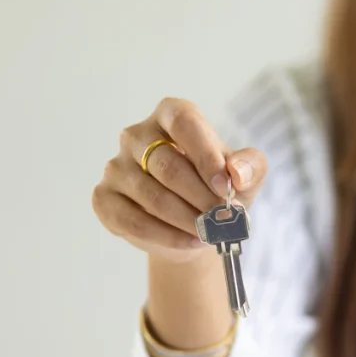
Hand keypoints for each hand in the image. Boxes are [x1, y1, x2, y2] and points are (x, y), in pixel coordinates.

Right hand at [91, 98, 267, 263]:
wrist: (195, 227)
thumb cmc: (217, 190)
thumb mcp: (245, 177)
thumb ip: (250, 167)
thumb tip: (237, 172)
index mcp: (171, 116)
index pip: (184, 122)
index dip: (206, 155)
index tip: (224, 186)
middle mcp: (137, 136)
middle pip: (167, 165)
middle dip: (201, 197)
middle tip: (222, 218)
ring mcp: (116, 166)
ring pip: (152, 196)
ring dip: (187, 219)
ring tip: (210, 232)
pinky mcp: (105, 198)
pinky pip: (133, 220)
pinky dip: (167, 236)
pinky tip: (190, 241)